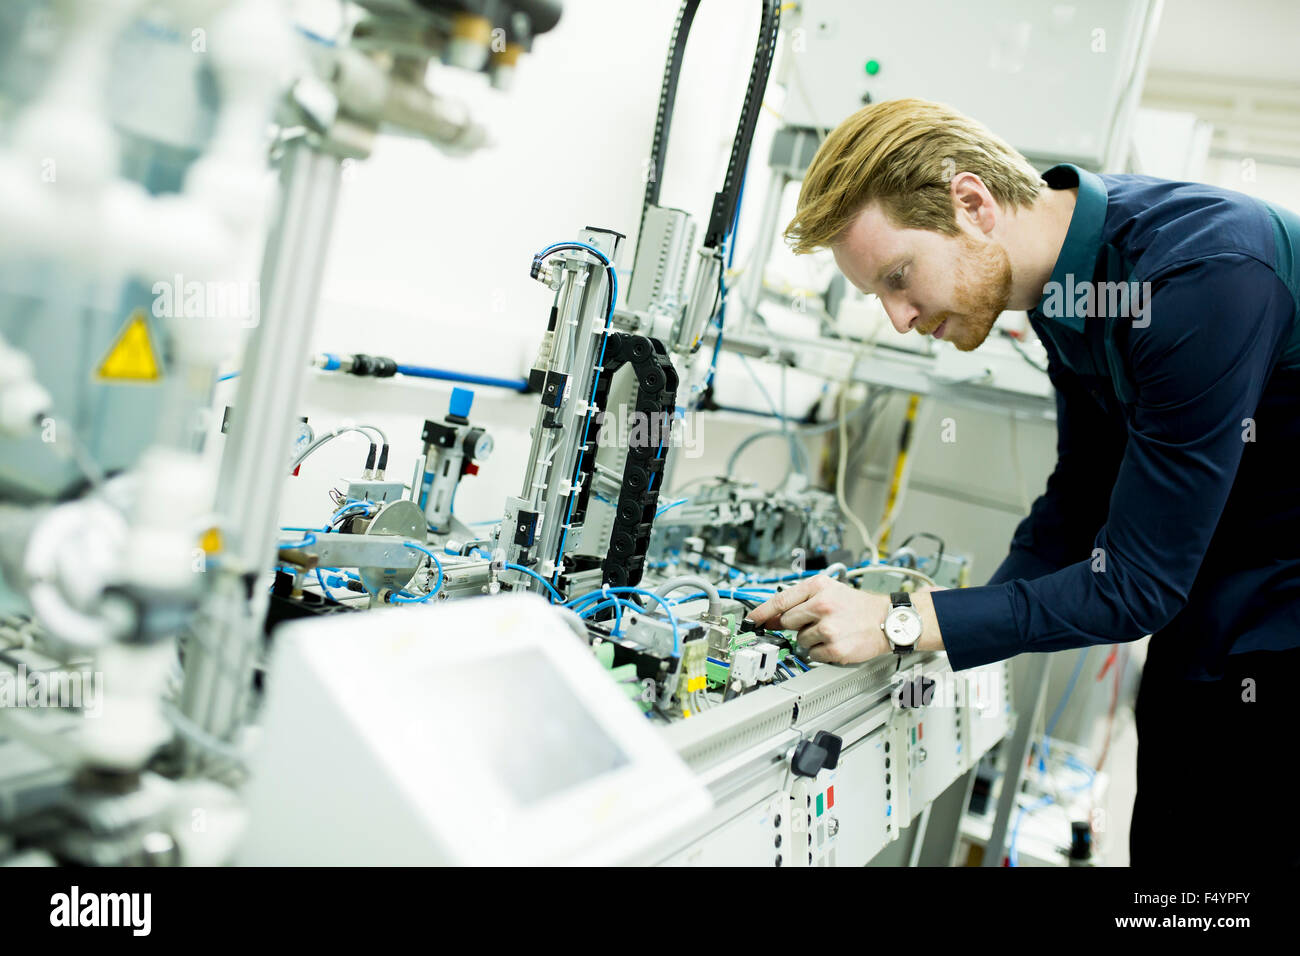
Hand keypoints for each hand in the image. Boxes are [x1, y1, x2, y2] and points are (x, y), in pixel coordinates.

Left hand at [745, 575, 891, 664]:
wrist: (887, 620)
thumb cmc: (858, 606)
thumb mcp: (829, 591)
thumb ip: (800, 600)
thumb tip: (772, 617)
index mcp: (818, 587)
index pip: (780, 600)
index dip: (762, 612)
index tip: (751, 620)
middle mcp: (822, 605)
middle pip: (787, 621)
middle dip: (796, 624)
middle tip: (814, 622)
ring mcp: (828, 628)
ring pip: (799, 639)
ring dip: (810, 639)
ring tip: (830, 631)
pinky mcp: (835, 648)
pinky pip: (812, 654)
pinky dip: (820, 652)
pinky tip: (834, 642)